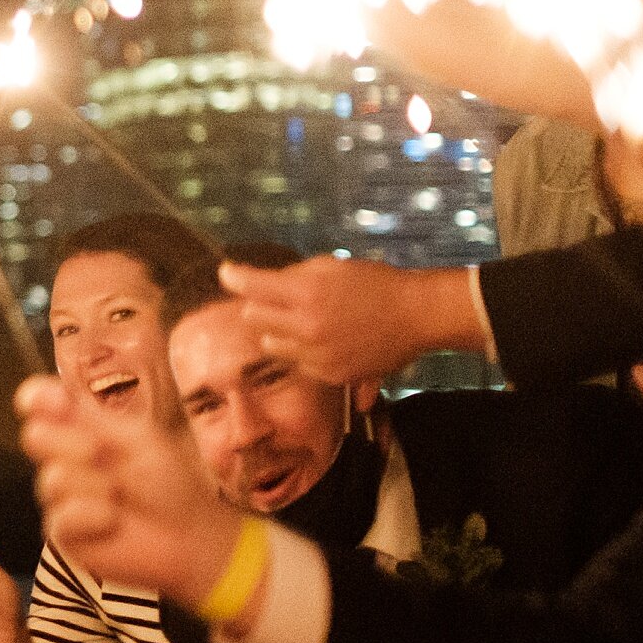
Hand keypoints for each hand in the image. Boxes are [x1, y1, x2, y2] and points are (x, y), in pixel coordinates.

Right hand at [18, 369, 239, 608]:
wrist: (185, 532)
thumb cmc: (166, 481)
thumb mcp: (132, 436)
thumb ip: (87, 415)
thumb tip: (48, 388)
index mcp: (79, 427)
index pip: (38, 404)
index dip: (37, 399)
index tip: (58, 402)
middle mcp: (63, 458)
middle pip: (35, 437)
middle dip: (73, 444)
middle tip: (106, 456)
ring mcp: (59, 496)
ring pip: (53, 480)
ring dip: (96, 486)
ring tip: (122, 496)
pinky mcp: (62, 531)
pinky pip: (61, 516)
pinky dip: (93, 517)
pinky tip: (113, 522)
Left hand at [218, 255, 481, 388]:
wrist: (416, 316)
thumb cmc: (375, 284)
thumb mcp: (335, 267)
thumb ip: (296, 275)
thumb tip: (263, 282)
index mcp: (308, 294)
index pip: (255, 287)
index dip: (235, 277)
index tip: (226, 272)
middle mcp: (307, 328)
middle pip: (253, 318)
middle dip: (260, 305)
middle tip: (277, 299)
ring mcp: (316, 355)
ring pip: (271, 344)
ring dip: (279, 331)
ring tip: (308, 321)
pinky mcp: (328, 375)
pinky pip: (297, 363)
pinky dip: (304, 351)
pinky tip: (330, 339)